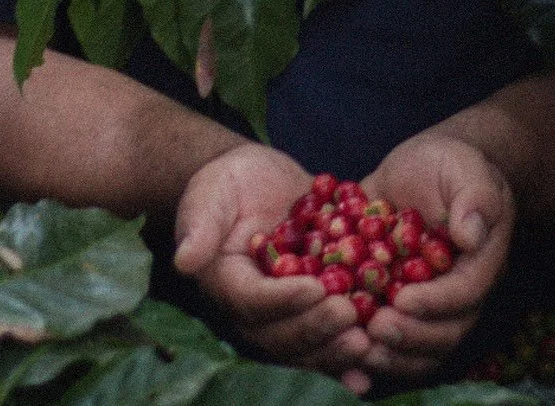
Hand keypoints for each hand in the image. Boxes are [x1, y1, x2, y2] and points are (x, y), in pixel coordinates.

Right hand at [173, 143, 372, 391]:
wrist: (260, 185)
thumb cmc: (229, 184)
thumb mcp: (212, 192)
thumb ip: (200, 224)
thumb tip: (185, 260)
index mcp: (226, 283)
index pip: (252, 300)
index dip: (282, 299)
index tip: (313, 289)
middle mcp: (252, 312)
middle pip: (280, 335)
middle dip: (315, 329)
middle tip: (348, 315)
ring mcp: (283, 318)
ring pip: (305, 348)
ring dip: (334, 351)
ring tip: (364, 342)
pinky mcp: (310, 316)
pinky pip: (326, 343)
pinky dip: (346, 362)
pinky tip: (370, 370)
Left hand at [358, 131, 514, 380]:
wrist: (423, 170)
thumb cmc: (449, 165)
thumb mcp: (464, 168)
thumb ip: (474, 198)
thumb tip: (469, 234)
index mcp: (479, 263)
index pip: (464, 294)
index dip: (435, 303)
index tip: (403, 299)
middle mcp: (457, 293)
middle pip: (444, 333)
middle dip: (410, 336)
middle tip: (375, 329)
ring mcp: (428, 305)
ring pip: (420, 348)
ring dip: (392, 355)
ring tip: (359, 346)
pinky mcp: (398, 306)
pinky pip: (393, 341)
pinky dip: (371, 350)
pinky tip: (341, 346)